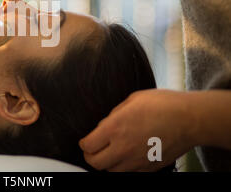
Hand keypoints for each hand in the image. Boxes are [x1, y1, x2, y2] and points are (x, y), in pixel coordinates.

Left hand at [78, 89, 195, 170]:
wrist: (190, 119)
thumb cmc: (162, 104)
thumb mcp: (131, 100)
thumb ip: (114, 115)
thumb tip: (104, 126)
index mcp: (115, 128)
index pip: (87, 146)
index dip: (84, 143)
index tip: (87, 140)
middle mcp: (123, 148)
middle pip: (95, 163)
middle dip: (90, 156)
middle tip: (93, 149)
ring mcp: (137, 161)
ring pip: (111, 172)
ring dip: (107, 163)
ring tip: (110, 153)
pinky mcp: (149, 168)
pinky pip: (129, 174)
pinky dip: (124, 168)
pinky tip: (127, 157)